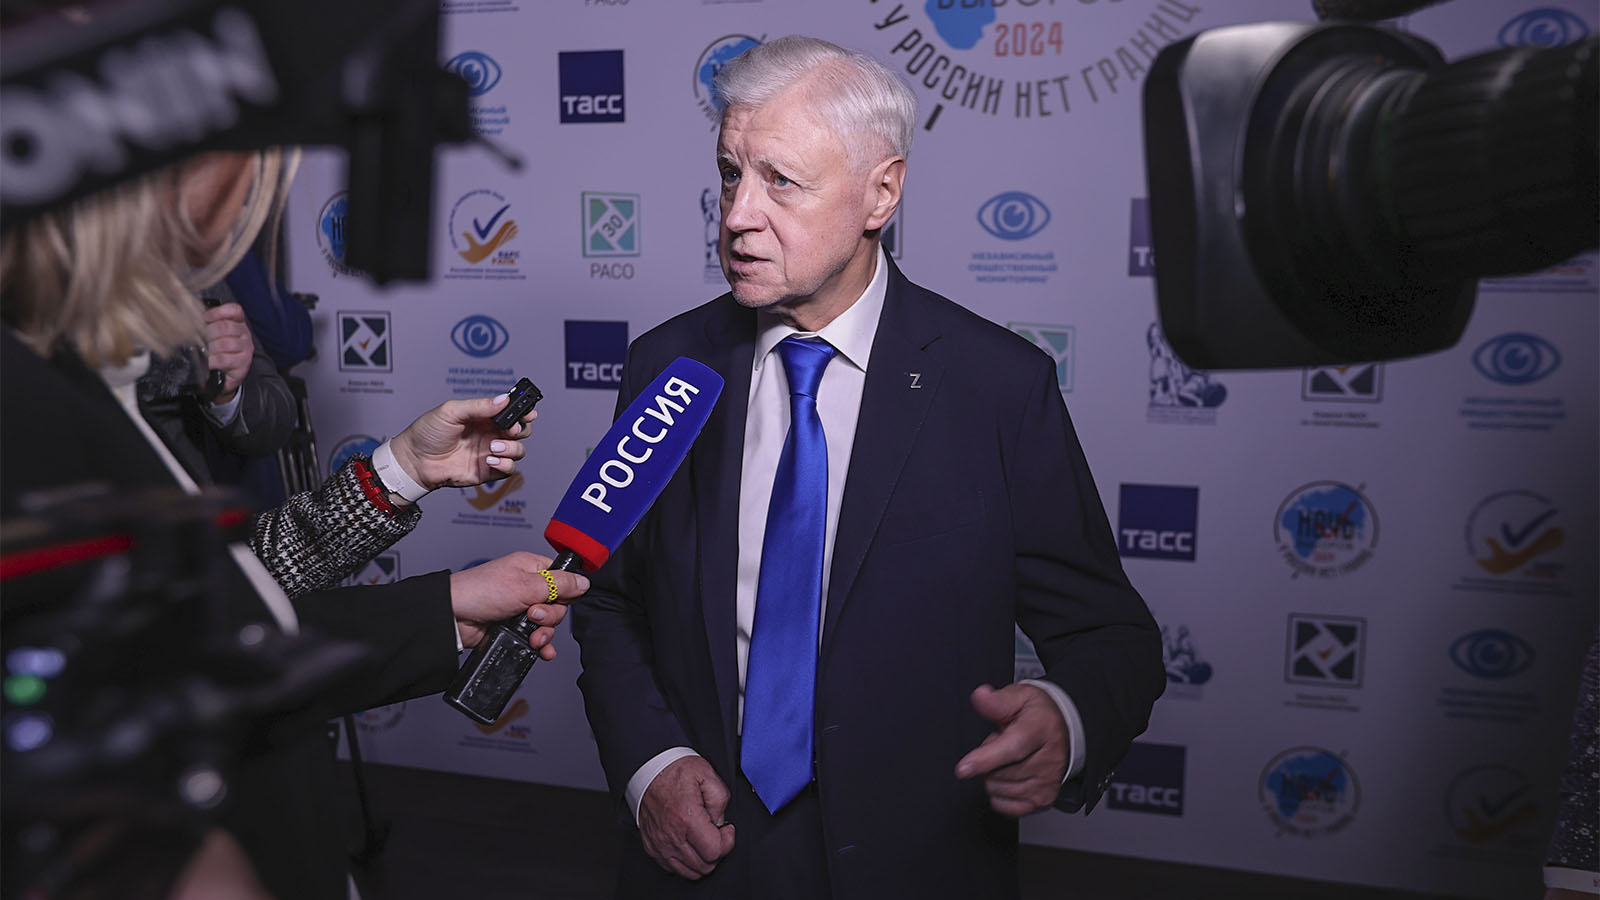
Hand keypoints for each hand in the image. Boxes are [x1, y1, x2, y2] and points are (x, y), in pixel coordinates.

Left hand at [203, 302, 252, 402]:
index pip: (235, 310)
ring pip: (225, 343)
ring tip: (205, 352)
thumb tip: (192, 315)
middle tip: (201, 339)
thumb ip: (209, 324)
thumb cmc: (218, 352)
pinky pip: (224, 359)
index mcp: (239, 324)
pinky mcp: (242, 365)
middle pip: (226, 327)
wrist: (223, 376)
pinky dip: (213, 361)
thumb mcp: (215, 335)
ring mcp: (245, 350)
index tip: (206, 317)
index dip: (219, 311)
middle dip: (209, 333)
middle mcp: (245, 335)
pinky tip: (209, 362)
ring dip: (211, 348)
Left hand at [388, 392, 536, 492]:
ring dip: (512, 448)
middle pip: (521, 431)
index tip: (528, 411)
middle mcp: (490, 434)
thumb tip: (503, 399)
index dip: (523, 411)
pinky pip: (508, 469)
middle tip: (510, 429)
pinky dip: (505, 464)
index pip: (511, 411)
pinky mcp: (487, 471)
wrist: (415, 460)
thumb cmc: (427, 433)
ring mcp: (490, 453)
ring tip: (493, 446)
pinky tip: (489, 459)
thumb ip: (478, 406)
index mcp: (484, 417)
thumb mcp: (451, 411)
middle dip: (521, 429)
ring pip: (518, 450)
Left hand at [448, 551, 588, 657]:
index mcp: (532, 568)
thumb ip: (558, 585)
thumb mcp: (525, 585)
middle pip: (558, 605)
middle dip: (549, 616)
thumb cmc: (480, 591)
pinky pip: (536, 638)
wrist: (452, 617)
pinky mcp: (513, 627)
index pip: (563, 579)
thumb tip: (584, 582)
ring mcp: (520, 609)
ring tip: (532, 636)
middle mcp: (528, 587)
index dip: (563, 592)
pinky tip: (541, 651)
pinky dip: (541, 645)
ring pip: (548, 624)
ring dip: (544, 633)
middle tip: (531, 614)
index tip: (551, 599)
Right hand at [639, 756, 735, 879]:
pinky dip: (685, 862)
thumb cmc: (675, 771)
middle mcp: (671, 836)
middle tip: (715, 833)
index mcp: (687, 818)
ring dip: (701, 859)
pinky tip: (689, 845)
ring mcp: (660, 844)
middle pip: (704, 866)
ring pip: (689, 872)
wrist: (648, 769)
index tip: (726, 829)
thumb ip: (721, 801)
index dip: (727, 841)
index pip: (715, 852)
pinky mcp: (652, 847)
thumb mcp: (707, 775)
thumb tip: (721, 824)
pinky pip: (673, 869)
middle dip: (716, 851)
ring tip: (703, 840)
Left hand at [954, 683, 1068, 816]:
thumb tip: (981, 697)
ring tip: (1010, 758)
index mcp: (1040, 730)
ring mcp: (1048, 782)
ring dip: (995, 775)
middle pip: (999, 773)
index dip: (985, 759)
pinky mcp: (1044, 800)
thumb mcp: (1018, 697)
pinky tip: (1012, 776)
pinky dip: (1001, 793)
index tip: (963, 768)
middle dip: (988, 759)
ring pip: (999, 790)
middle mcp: (1048, 759)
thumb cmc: (1038, 714)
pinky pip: (1006, 806)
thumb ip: (997, 701)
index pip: (1011, 748)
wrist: (1065, 730)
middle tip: (1001, 743)